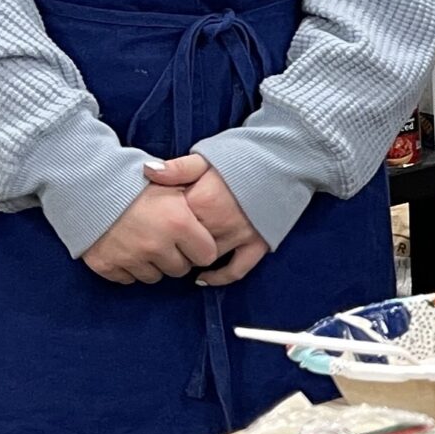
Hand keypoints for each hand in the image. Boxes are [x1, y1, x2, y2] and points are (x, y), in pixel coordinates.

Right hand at [82, 183, 218, 284]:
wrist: (88, 183)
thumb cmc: (134, 180)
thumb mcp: (170, 178)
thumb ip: (193, 196)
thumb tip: (210, 207)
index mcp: (179, 222)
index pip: (206, 255)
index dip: (200, 247)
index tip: (192, 240)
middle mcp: (157, 244)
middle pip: (179, 269)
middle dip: (176, 257)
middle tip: (165, 239)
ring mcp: (131, 258)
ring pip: (154, 277)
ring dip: (152, 264)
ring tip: (144, 242)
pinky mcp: (108, 265)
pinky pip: (127, 279)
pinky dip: (128, 268)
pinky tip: (125, 248)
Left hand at [145, 155, 271, 286]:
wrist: (286, 158)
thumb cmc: (245, 155)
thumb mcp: (207, 156)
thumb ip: (177, 168)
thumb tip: (148, 171)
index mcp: (203, 201)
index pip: (171, 221)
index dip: (162, 220)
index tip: (155, 219)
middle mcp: (219, 223)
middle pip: (185, 243)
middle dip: (174, 242)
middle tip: (164, 239)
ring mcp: (239, 236)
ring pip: (206, 258)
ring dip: (192, 258)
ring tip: (180, 253)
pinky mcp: (258, 244)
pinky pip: (236, 270)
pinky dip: (219, 278)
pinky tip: (204, 278)